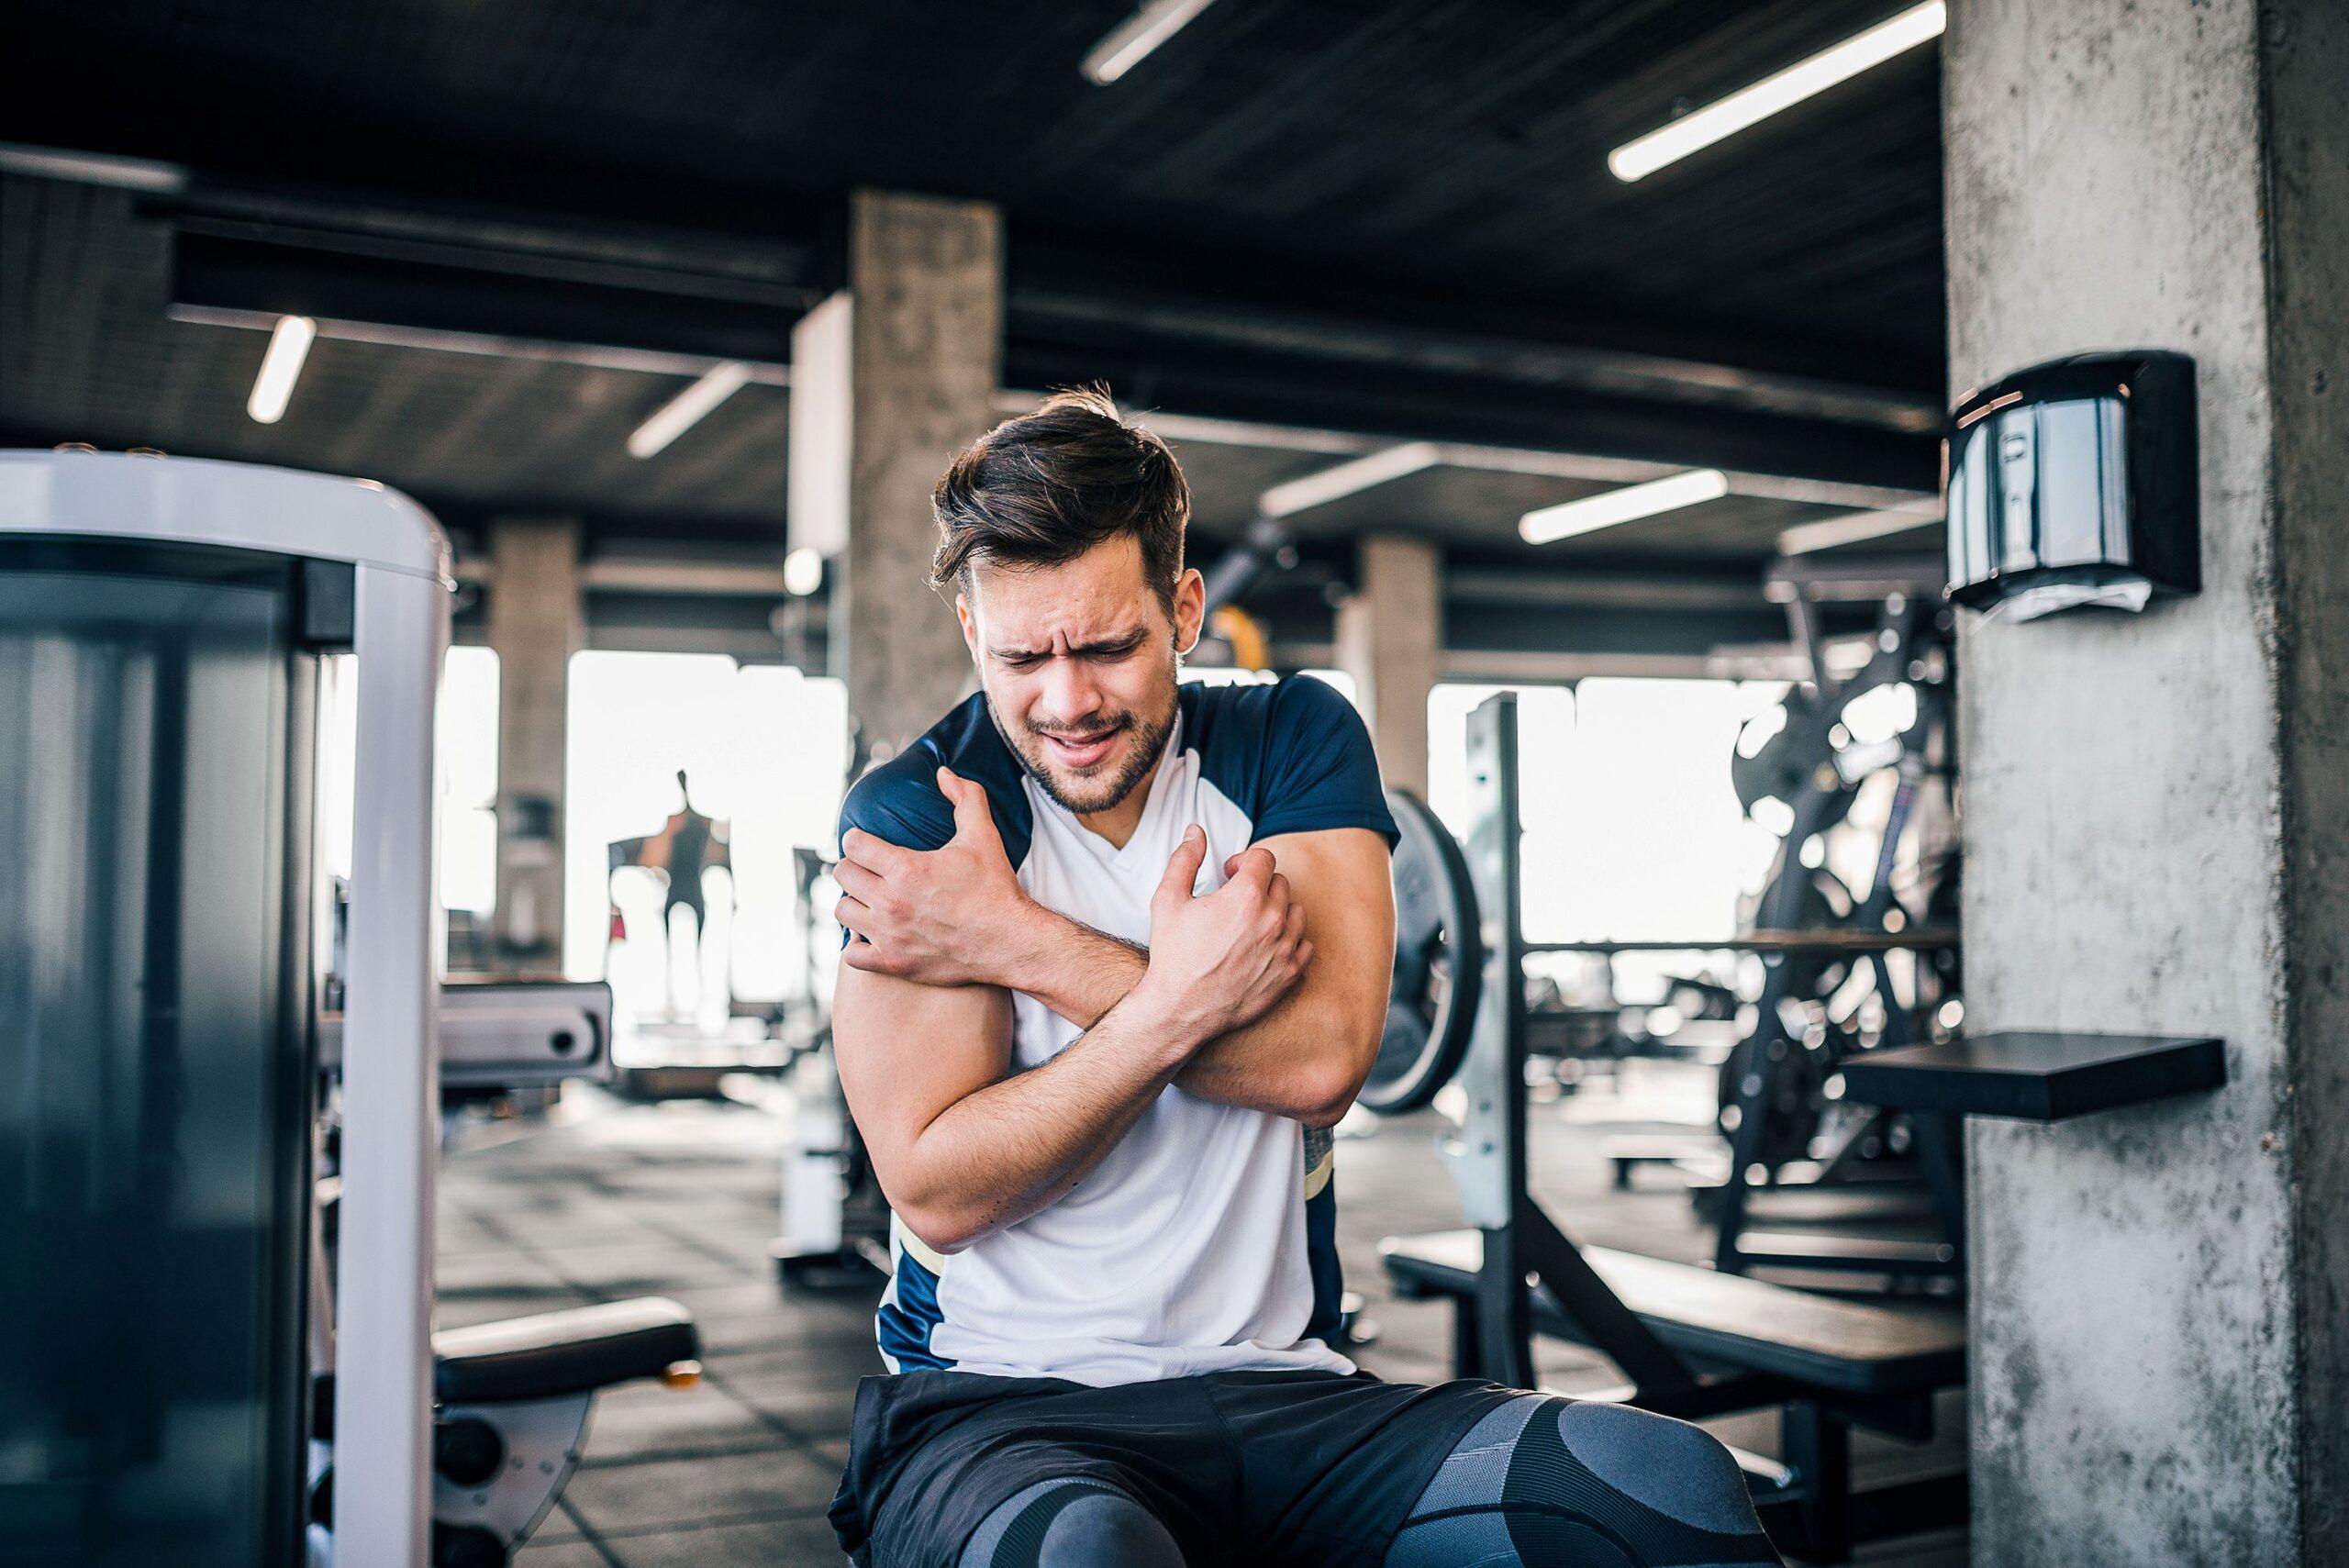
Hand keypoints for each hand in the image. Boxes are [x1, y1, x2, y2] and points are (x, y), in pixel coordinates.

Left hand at [837, 768, 1037, 986]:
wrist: (1009, 941)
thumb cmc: (994, 888)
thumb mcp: (982, 835)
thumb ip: (965, 797)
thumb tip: (944, 773)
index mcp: (905, 868)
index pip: (854, 844)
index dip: (859, 839)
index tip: (868, 843)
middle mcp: (890, 902)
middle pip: (843, 875)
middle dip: (855, 867)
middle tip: (872, 869)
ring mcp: (889, 935)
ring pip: (842, 911)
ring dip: (854, 902)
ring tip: (870, 899)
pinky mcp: (893, 963)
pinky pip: (851, 954)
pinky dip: (858, 944)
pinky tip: (873, 933)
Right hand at [1132, 828, 1310, 1046]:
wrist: (1181, 1009)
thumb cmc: (1173, 955)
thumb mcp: (1168, 899)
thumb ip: (1185, 859)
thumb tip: (1195, 831)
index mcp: (1245, 897)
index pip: (1264, 859)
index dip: (1245, 861)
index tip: (1231, 873)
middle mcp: (1272, 920)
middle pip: (1280, 883)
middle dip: (1259, 884)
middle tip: (1236, 899)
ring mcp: (1284, 948)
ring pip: (1297, 911)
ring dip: (1278, 909)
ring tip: (1253, 921)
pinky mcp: (1289, 974)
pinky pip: (1305, 945)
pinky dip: (1290, 940)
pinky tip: (1267, 945)